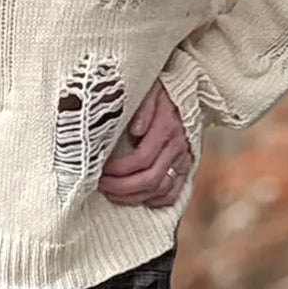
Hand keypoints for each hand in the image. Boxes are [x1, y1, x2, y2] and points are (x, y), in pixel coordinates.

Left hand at [98, 79, 191, 206]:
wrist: (186, 87)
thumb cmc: (161, 89)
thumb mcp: (149, 90)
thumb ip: (142, 109)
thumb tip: (134, 130)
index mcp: (166, 129)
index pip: (141, 159)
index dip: (118, 170)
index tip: (100, 170)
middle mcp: (177, 147)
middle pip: (149, 179)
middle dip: (121, 187)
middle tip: (101, 185)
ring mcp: (183, 159)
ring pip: (160, 190)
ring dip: (134, 197)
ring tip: (112, 193)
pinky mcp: (186, 167)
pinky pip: (173, 193)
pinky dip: (154, 200)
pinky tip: (137, 198)